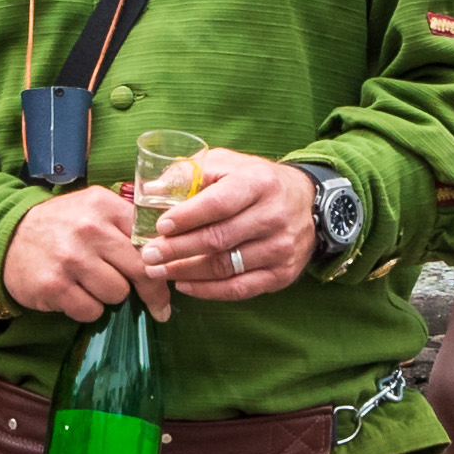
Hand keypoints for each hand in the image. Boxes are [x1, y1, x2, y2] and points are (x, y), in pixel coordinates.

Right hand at [1, 185, 165, 323]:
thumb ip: (128, 222)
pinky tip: (73, 293)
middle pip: (140, 271)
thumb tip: (171, 249)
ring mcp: (70, 258)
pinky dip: (86, 308)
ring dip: (108, 295)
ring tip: (90, 283)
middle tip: (154, 305)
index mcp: (104, 206)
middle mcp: (88, 229)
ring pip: (117, 294)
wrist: (5, 236)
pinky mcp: (54, 286)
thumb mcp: (93, 209)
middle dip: (147, 290)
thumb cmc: (60, 226)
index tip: (166, 280)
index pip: (151, 242)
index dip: (163, 265)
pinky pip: (91, 311)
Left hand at [140, 149, 312, 300]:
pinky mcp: (282, 273)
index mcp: (259, 183)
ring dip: (185, 272)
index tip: (160, 226)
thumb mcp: (226, 163)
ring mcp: (280, 248)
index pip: (219, 203)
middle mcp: (274, 216)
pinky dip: (207, 290)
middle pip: (218, 239)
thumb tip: (151, 189)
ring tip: (157, 271)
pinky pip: (239, 289)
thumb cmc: (253, 180)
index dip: (187, 217)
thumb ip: (189, 172)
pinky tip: (183, 284)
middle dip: (177, 249)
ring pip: (225, 266)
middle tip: (148, 254)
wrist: (304, 200)